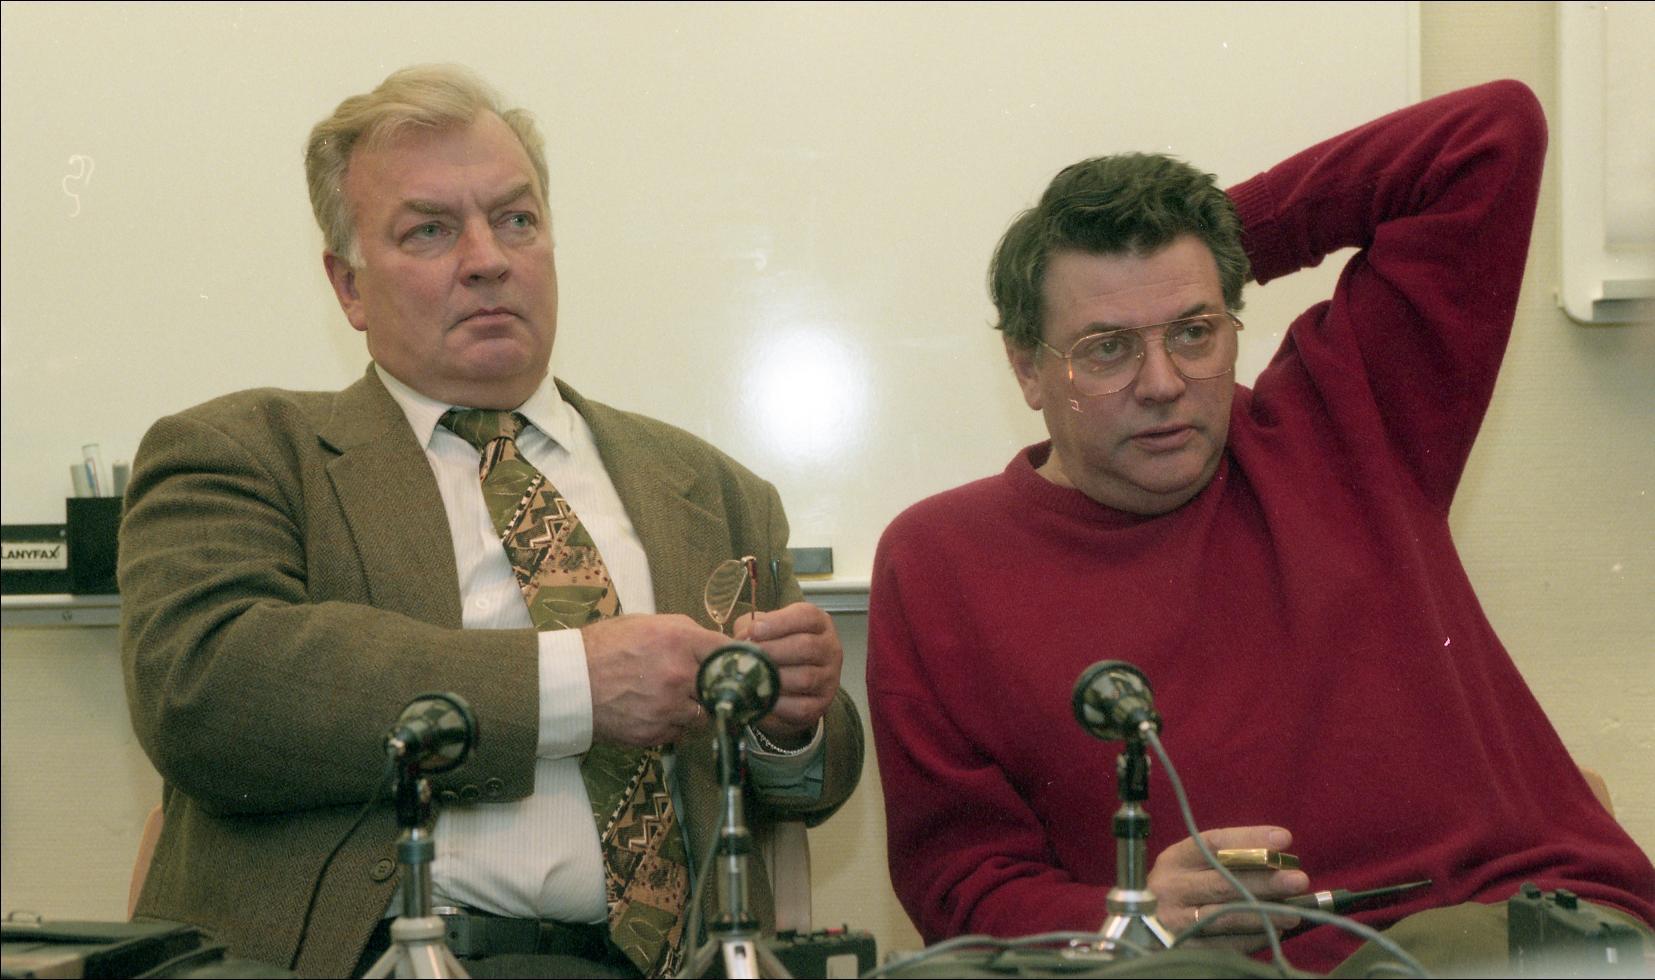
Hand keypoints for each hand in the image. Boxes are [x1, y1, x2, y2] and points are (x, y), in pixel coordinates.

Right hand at [582, 614, 724, 746]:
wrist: (568, 682)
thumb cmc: (604, 646)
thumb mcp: (646, 623)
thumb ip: (683, 631)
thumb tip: (710, 643)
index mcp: (679, 641)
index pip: (727, 651)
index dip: (734, 657)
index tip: (735, 663)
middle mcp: (679, 676)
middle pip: (721, 688)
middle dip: (715, 687)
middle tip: (706, 685)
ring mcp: (668, 708)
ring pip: (702, 715)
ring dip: (694, 708)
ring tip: (675, 699)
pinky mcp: (654, 734)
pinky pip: (679, 733)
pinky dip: (673, 725)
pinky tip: (656, 712)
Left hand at [732, 601, 842, 745]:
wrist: (789, 686)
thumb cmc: (776, 650)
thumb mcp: (765, 631)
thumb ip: (749, 629)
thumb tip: (731, 638)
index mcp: (819, 624)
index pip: (807, 616)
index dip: (779, 622)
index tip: (754, 630)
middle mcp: (830, 648)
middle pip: (807, 646)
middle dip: (774, 650)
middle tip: (749, 654)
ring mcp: (830, 677)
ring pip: (806, 678)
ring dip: (776, 677)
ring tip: (754, 676)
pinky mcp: (822, 704)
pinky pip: (802, 706)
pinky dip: (780, 704)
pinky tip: (763, 699)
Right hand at [1145, 826, 1307, 949]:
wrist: (1142, 926)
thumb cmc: (1181, 890)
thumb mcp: (1192, 867)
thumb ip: (1226, 861)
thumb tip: (1278, 858)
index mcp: (1174, 860)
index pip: (1213, 843)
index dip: (1249, 840)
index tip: (1283, 839)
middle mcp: (1170, 888)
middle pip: (1222, 882)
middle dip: (1264, 880)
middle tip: (1297, 879)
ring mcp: (1174, 920)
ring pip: (1224, 915)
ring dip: (1263, 913)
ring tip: (1293, 911)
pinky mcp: (1182, 948)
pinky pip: (1223, 945)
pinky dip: (1251, 938)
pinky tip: (1272, 931)